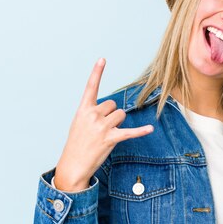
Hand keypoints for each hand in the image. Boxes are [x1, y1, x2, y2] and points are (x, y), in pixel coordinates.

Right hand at [53, 58, 153, 191]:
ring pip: (121, 115)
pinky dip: (140, 131)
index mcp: (83, 109)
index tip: (103, 59)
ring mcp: (101, 127)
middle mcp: (92, 115)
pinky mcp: (110, 138)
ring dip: (119, 124)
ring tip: (107, 134)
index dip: (97, 72)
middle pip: (113, 105)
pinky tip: (149, 129)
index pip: (91, 87)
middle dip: (112, 114)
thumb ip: (92, 112)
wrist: (73, 164)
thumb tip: (111, 108)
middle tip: (102, 127)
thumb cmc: (77, 143)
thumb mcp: (79, 123)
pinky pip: (129, 132)